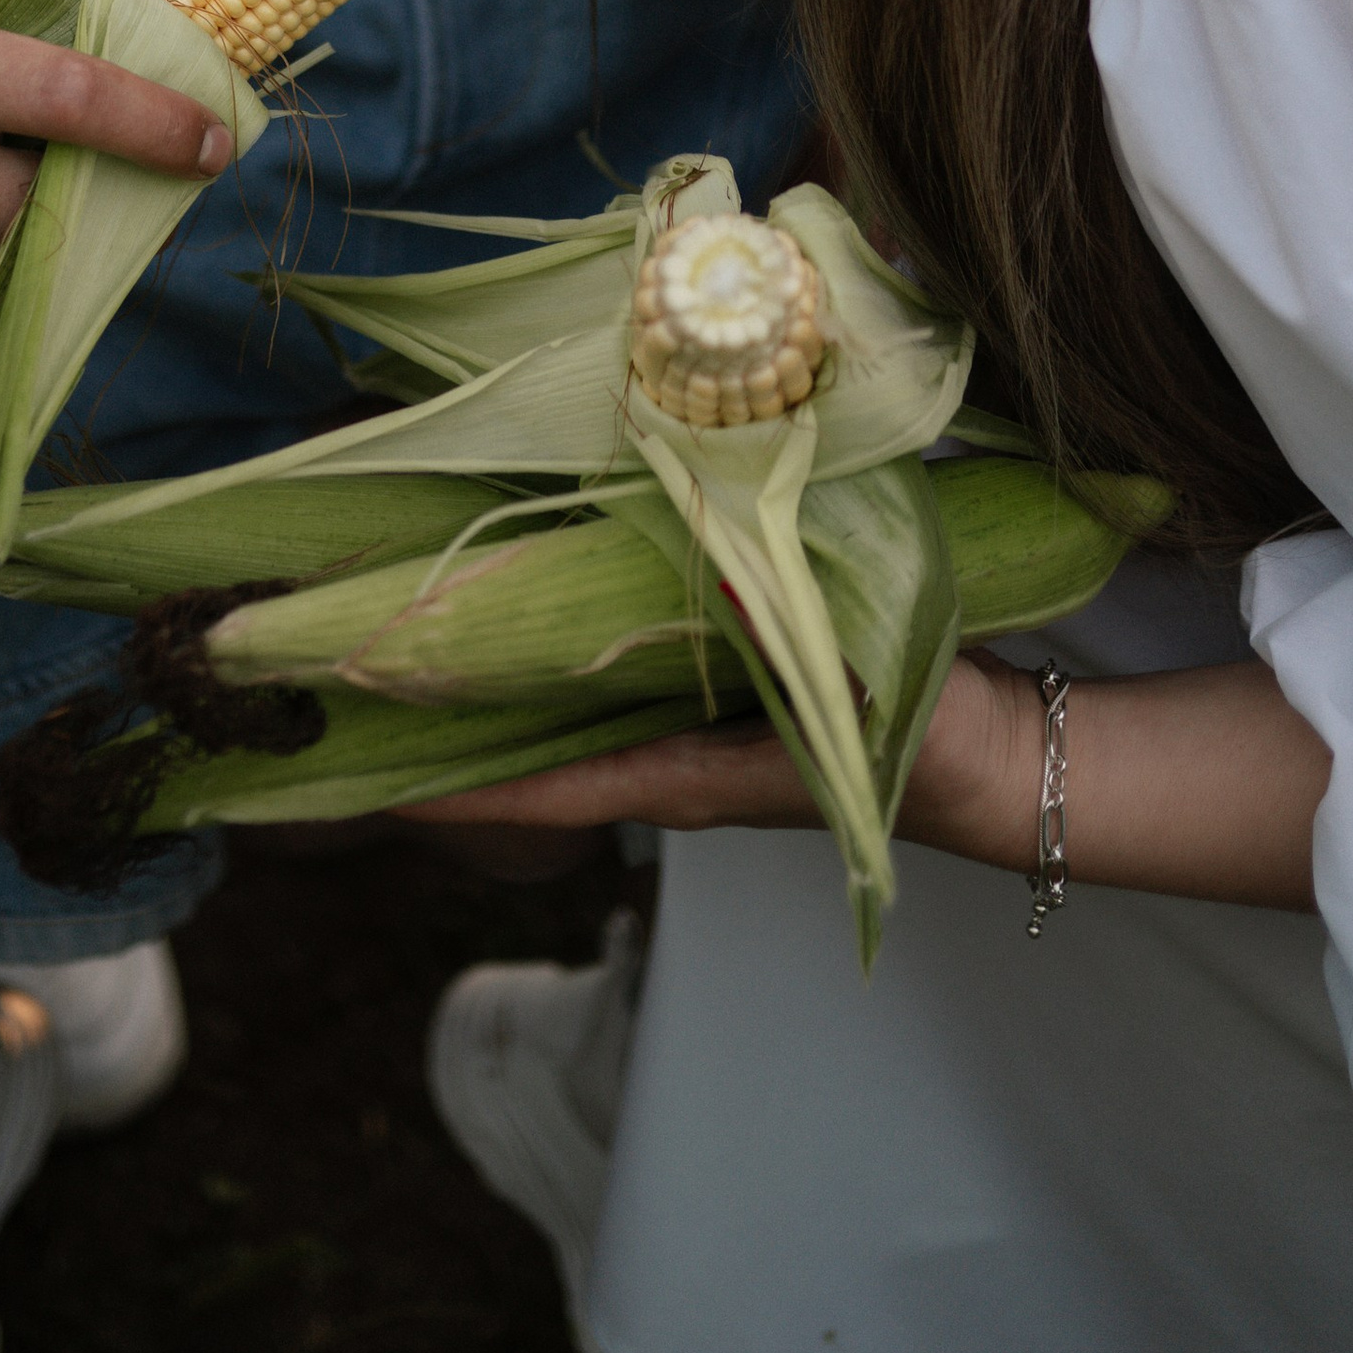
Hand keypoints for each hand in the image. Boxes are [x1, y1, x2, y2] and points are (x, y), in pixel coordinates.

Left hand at [402, 650, 1034, 854]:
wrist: (999, 760)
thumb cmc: (923, 737)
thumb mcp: (851, 687)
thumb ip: (779, 628)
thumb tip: (702, 563)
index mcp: (691, 777)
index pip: (553, 789)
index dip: (465, 789)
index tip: (373, 786)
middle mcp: (673, 763)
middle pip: (542, 752)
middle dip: (456, 730)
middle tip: (352, 688)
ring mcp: (695, 736)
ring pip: (574, 712)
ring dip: (502, 682)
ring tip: (414, 636)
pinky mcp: (721, 703)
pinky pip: (620, 675)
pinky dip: (568, 644)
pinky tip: (538, 593)